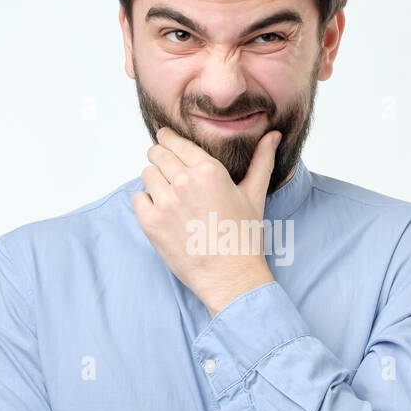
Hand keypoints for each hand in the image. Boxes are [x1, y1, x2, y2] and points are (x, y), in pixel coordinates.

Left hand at [131, 127, 280, 316]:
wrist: (230, 276)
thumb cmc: (244, 237)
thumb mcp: (255, 194)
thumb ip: (261, 161)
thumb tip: (273, 135)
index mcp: (209, 170)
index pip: (177, 143)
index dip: (168, 138)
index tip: (163, 137)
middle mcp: (184, 181)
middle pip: (158, 155)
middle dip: (160, 157)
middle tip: (164, 165)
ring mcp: (165, 202)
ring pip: (147, 175)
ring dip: (154, 180)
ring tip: (167, 193)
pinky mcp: (151, 223)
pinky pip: (137, 199)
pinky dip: (145, 202)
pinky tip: (161, 211)